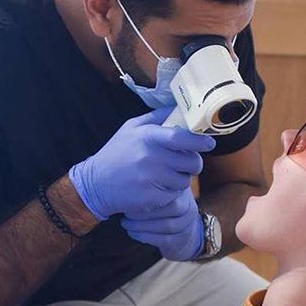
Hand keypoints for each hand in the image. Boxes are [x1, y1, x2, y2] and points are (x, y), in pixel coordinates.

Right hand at [69, 108, 215, 219]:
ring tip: (164, 175)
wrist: (95, 184)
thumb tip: (180, 107)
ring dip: (180, 178)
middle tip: (184, 162)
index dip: (200, 141)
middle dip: (192, 163)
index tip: (209, 143)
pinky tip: (157, 187)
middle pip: (191, 162)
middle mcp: (150, 157)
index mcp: (148, 137)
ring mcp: (151, 179)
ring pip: (185, 180)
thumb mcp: (132, 128)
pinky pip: (175, 195)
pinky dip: (170, 193)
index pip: (182, 137)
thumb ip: (157, 118)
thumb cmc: (117, 153)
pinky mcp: (151, 198)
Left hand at [120, 187, 203, 261]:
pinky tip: (132, 232)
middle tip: (125, 211)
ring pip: (167, 225)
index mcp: (182, 192)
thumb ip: (148, 185)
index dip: (148, 195)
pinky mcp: (180, 241)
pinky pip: (163, 239)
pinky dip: (144, 236)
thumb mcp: (159, 193)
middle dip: (145, 210)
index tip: (128, 196)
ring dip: (142, 224)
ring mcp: (186, 225)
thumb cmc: (161, 209)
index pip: (169, 191)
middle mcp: (188, 208)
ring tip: (126, 222)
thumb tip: (124, 177)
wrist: (181, 235)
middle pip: (171, 208)